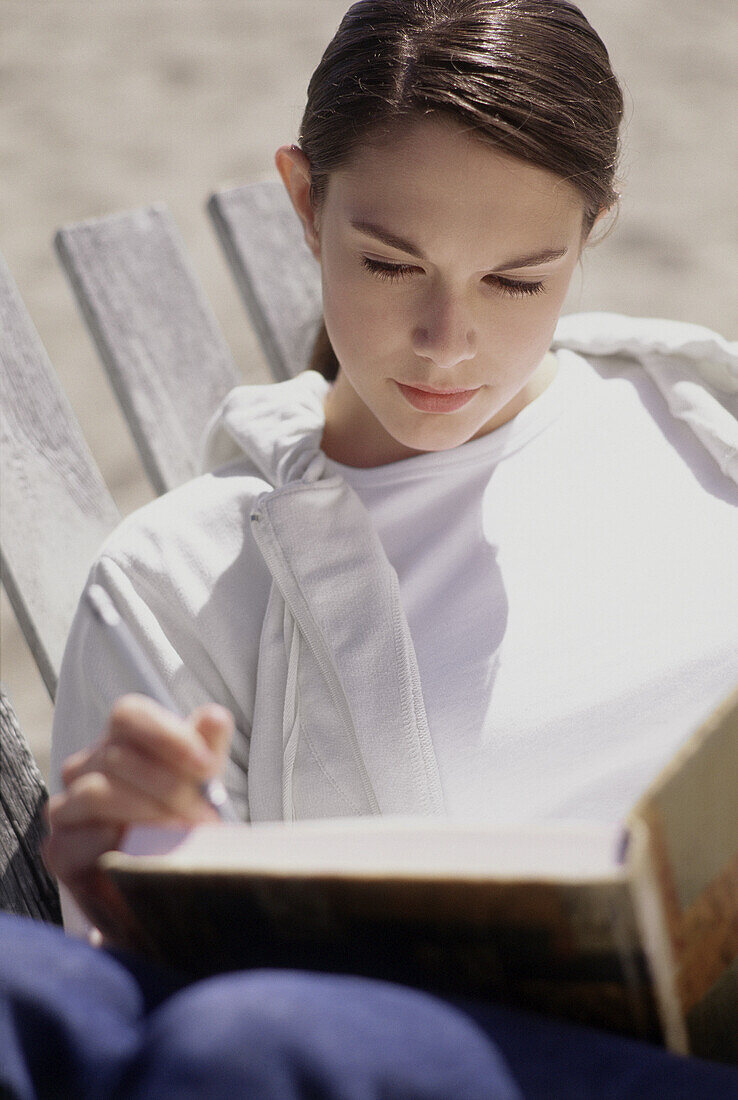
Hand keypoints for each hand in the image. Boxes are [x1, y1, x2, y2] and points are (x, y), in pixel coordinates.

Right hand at [43, 694, 233, 943]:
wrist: (166, 880)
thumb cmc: (183, 817)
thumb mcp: (203, 782)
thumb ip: (208, 746)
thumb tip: (213, 718)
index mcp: (120, 740)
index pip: (128, 715)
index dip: (167, 735)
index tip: (206, 766)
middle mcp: (86, 767)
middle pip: (117, 756)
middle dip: (170, 787)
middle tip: (204, 814)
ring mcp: (66, 807)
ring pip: (95, 793)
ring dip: (146, 814)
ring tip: (182, 833)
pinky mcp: (59, 849)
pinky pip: (78, 839)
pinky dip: (116, 845)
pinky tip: (144, 853)